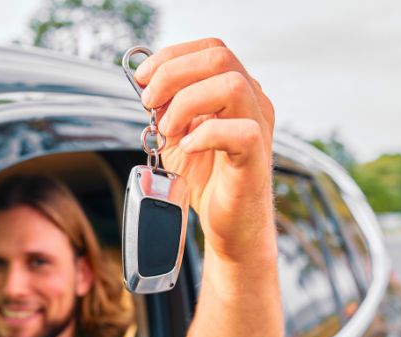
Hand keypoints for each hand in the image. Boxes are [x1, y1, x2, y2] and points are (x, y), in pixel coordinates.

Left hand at [134, 38, 275, 262]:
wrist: (227, 224)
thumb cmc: (206, 179)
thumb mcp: (177, 135)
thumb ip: (165, 108)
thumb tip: (144, 83)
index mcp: (236, 90)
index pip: (210, 49)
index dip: (171, 57)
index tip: (142, 80)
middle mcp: (253, 101)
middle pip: (219, 58)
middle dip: (173, 75)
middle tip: (150, 104)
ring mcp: (259, 127)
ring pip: (231, 86)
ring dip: (188, 103)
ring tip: (170, 129)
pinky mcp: (256, 157)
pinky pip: (241, 132)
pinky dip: (205, 135)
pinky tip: (188, 148)